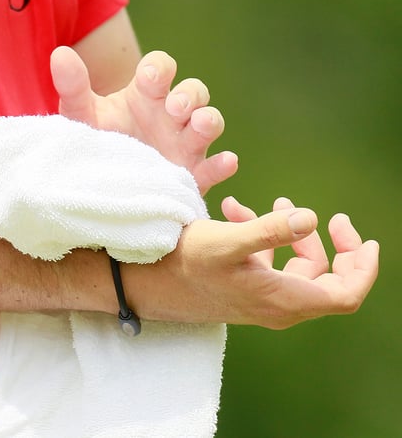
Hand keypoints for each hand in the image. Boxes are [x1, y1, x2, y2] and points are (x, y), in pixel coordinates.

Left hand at [50, 46, 237, 194]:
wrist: (101, 186)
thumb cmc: (97, 142)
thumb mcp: (82, 116)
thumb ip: (74, 87)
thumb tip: (59, 54)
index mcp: (146, 94)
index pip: (162, 68)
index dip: (160, 68)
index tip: (149, 78)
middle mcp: (171, 115)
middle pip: (194, 92)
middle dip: (188, 96)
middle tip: (173, 108)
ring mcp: (185, 143)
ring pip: (209, 122)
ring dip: (208, 121)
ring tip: (197, 125)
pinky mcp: (192, 174)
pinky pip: (215, 166)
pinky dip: (224, 163)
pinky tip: (227, 161)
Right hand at [128, 197, 379, 328]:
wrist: (144, 284)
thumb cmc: (183, 264)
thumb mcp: (225, 242)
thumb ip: (269, 231)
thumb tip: (311, 218)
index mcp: (282, 299)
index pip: (346, 293)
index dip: (363, 267)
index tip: (363, 238)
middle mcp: (276, 306)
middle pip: (327, 281)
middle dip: (329, 244)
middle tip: (326, 214)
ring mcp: (258, 300)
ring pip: (296, 270)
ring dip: (291, 234)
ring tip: (275, 201)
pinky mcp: (241, 291)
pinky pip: (267, 266)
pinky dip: (263, 239)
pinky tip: (237, 210)